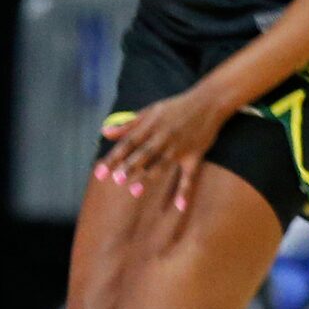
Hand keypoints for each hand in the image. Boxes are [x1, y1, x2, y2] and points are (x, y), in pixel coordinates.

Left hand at [98, 85, 232, 212]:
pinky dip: (185, 191)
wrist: (209, 102)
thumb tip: (104, 132)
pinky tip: (179, 207)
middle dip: (130, 166)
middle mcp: (164, 137)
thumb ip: (127, 124)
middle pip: (144, 153)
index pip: (128, 143)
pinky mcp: (195, 155)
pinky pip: (190, 175)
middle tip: (117, 179)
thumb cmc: (176, 107)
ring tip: (134, 191)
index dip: (113, 157)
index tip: (99, 172)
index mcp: (151, 126)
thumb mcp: (150, 111)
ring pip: (162, 164)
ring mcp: (180, 148)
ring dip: (149, 177)